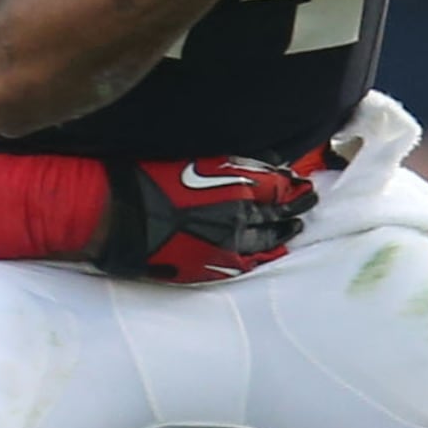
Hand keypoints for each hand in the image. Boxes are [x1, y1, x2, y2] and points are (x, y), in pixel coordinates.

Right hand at [97, 152, 319, 282]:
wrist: (118, 217)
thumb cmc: (148, 179)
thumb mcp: (194, 159)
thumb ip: (233, 165)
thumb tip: (266, 165)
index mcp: (236, 186)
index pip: (279, 186)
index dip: (292, 184)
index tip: (301, 183)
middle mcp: (240, 218)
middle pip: (279, 214)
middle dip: (296, 207)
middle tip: (309, 203)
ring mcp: (228, 246)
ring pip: (268, 242)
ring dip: (283, 234)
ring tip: (293, 230)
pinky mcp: (213, 268)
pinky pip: (247, 264)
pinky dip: (261, 257)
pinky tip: (267, 254)